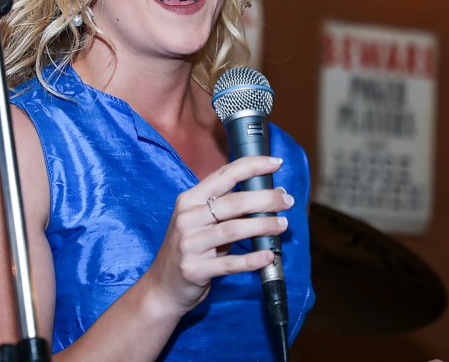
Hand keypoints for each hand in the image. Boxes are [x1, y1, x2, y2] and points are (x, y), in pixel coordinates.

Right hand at [142, 155, 294, 316]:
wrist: (161, 287)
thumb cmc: (188, 249)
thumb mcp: (199, 222)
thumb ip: (226, 209)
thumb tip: (266, 195)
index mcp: (189, 200)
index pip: (224, 175)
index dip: (252, 166)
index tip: (275, 162)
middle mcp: (188, 218)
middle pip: (233, 202)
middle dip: (265, 199)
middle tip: (287, 200)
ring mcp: (189, 244)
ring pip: (233, 229)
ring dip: (263, 226)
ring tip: (283, 224)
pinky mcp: (195, 270)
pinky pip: (229, 264)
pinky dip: (252, 259)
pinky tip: (268, 255)